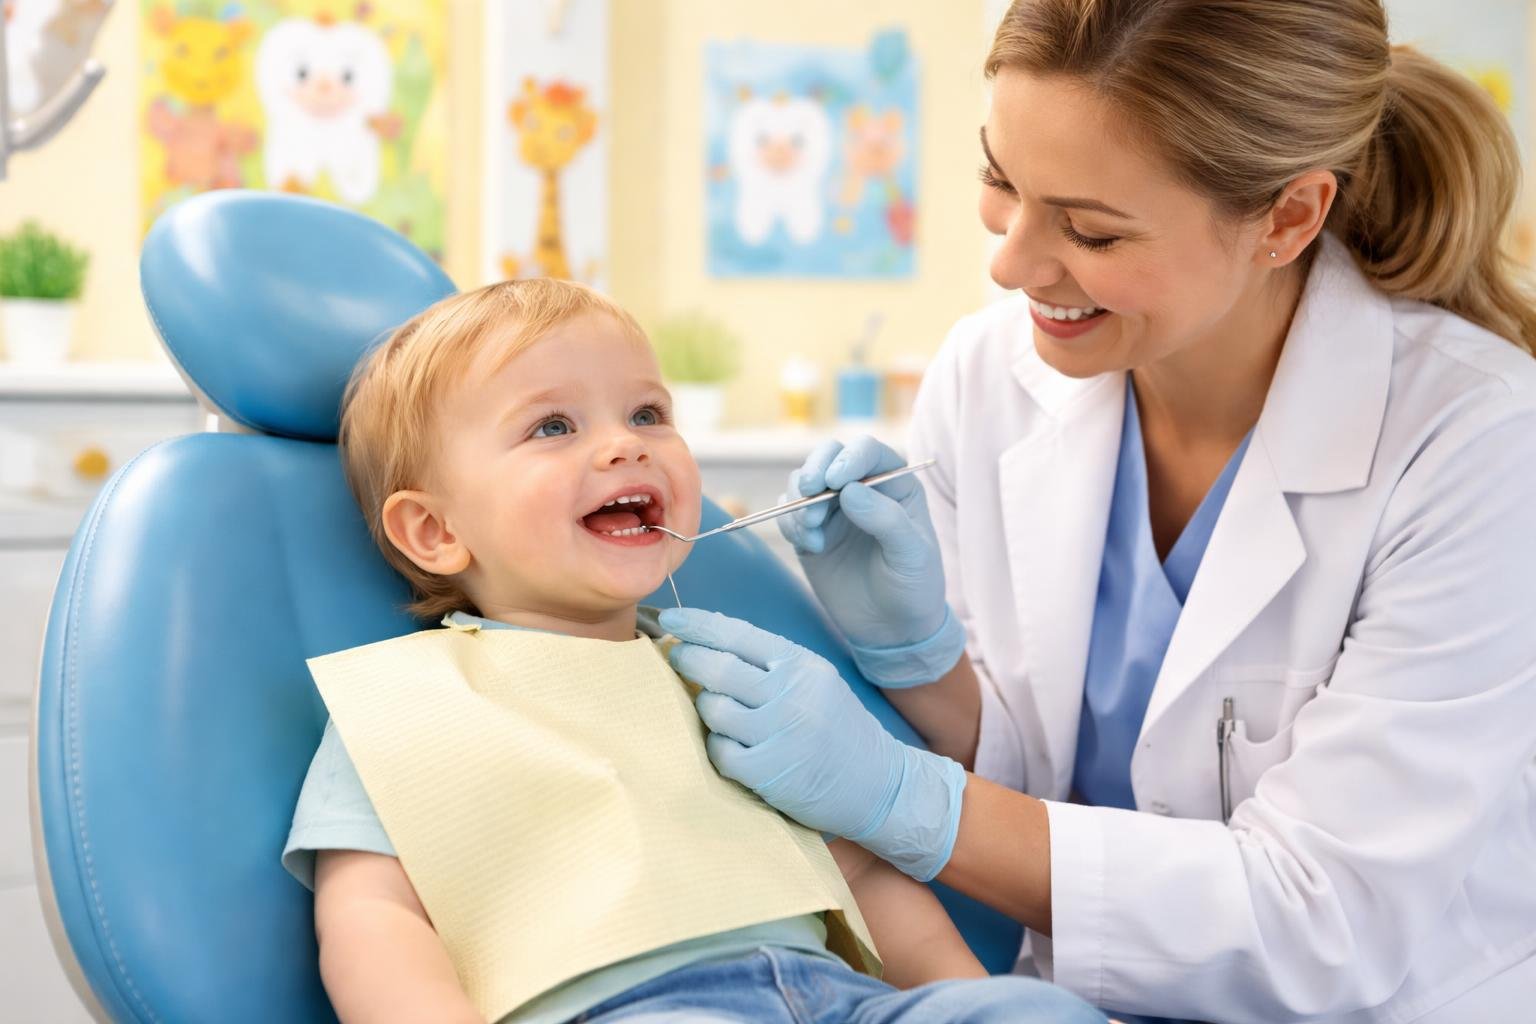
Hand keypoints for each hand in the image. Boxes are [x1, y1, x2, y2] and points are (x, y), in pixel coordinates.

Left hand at [661, 607, 965, 881]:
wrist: (879, 784)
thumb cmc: (838, 729)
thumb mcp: (816, 682)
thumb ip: (771, 664)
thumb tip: (710, 642)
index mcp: (802, 666)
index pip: (738, 634)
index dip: (699, 624)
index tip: (672, 617)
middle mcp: (791, 694)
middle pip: (718, 668)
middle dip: (688, 659)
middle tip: (678, 657)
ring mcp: (780, 734)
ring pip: (713, 709)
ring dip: (707, 709)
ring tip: (719, 712)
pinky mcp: (769, 773)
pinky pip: (720, 751)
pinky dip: (719, 748)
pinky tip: (732, 749)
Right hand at [778, 436, 964, 686]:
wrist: (892, 629)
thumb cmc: (914, 587)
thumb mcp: (912, 555)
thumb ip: (886, 519)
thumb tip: (849, 490)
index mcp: (895, 485)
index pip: (868, 452)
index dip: (849, 458)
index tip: (835, 481)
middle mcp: (861, 489)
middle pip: (828, 456)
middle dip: (814, 470)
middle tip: (810, 493)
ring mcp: (833, 510)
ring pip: (802, 481)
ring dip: (800, 501)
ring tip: (813, 533)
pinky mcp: (810, 532)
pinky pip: (787, 512)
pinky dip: (789, 522)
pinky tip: (812, 547)